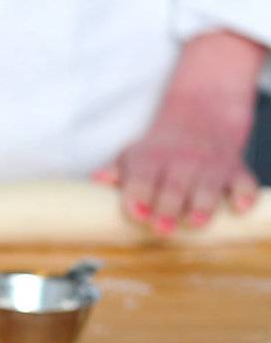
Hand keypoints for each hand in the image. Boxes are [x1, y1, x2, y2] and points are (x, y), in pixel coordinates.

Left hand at [95, 30, 264, 234]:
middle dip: (167, 207)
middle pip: (173, 187)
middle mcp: (181, 162)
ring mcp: (210, 166)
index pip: (141, 177)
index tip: (136, 214)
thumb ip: (117, 171)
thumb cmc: (161, 147)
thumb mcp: (134, 154)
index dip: (138, 195)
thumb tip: (96, 179)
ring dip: (202, 205)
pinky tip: (240, 206)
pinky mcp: (235, 170)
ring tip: (195, 222)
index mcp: (151, 159)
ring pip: (208, 187)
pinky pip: (244, 182)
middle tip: (161, 228)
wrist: (202, 114)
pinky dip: (245, 194)